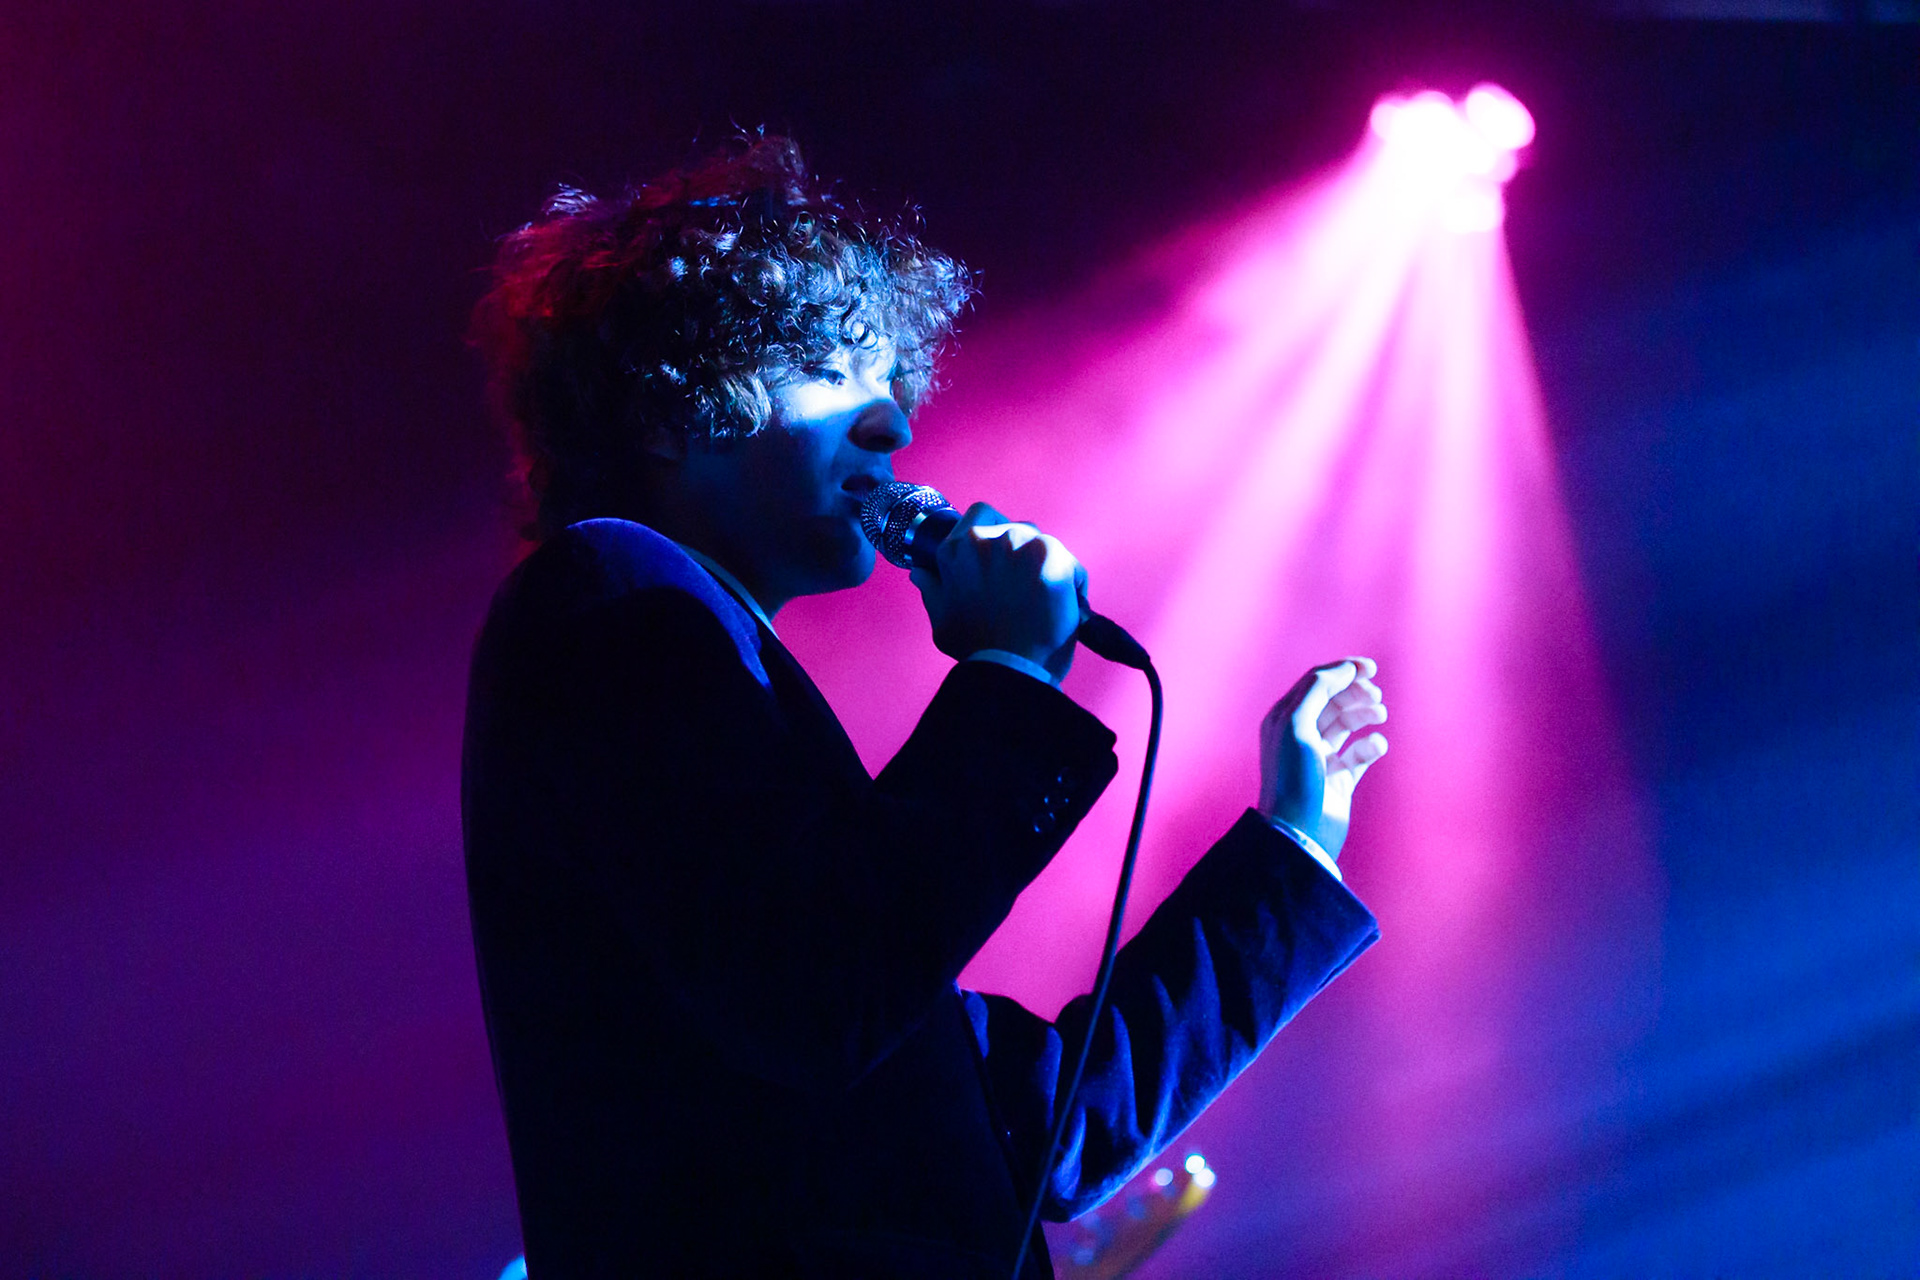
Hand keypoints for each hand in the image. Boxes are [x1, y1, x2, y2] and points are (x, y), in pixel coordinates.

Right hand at [908, 502, 1085, 682]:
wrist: (1013, 669)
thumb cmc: (976, 648)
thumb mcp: (943, 620)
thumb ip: (933, 591)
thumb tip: (920, 573)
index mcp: (958, 548)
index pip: (979, 515)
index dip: (992, 537)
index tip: (998, 562)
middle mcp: (990, 537)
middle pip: (1015, 528)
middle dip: (1021, 554)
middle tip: (1023, 588)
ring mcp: (1023, 544)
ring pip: (1043, 543)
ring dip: (1045, 567)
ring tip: (1044, 601)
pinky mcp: (1054, 557)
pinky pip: (1068, 562)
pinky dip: (1071, 580)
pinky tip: (1065, 604)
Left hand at [1258, 657, 1387, 860]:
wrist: (1299, 832)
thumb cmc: (1292, 776)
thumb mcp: (1296, 724)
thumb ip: (1317, 690)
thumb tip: (1344, 669)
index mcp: (1285, 718)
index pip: (1316, 683)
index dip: (1343, 671)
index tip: (1370, 668)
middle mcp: (1301, 735)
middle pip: (1335, 700)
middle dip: (1357, 693)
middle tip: (1375, 697)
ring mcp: (1321, 757)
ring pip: (1349, 723)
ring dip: (1366, 714)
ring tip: (1379, 715)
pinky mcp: (1340, 779)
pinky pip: (1361, 753)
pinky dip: (1371, 745)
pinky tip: (1375, 746)